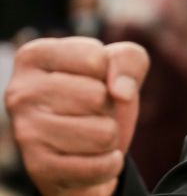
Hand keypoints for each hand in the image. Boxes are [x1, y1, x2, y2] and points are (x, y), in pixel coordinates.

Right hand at [4, 37, 149, 195]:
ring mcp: (25, 132)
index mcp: (35, 56)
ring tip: (90, 132)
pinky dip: (109, 162)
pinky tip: (92, 157)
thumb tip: (121, 93)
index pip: (95, 59)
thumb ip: (129, 60)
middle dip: (108, 106)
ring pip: (102, 133)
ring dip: (109, 135)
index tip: (93, 79)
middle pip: (97, 96)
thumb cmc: (100, 94)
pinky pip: (99, 165)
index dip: (109, 72)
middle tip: (91, 110)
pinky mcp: (39, 167)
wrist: (85, 146)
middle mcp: (20, 92)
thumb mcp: (121, 64)